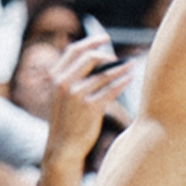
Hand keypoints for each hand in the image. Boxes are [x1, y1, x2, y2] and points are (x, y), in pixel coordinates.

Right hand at [45, 35, 132, 165]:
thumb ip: (70, 77)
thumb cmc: (65, 120)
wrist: (62, 147)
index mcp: (55, 77)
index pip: (73, 50)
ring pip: (104, 73)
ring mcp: (76, 94)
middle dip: (107, 54)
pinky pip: (111, 89)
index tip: (105, 38)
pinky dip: (122, 82)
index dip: (91, 42)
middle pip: (89, 57)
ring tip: (130, 65)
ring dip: (120, 67)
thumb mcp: (60, 96)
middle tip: (117, 57)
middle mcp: (64, 83)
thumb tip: (92, 58)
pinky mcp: (90, 107)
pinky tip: (129, 78)